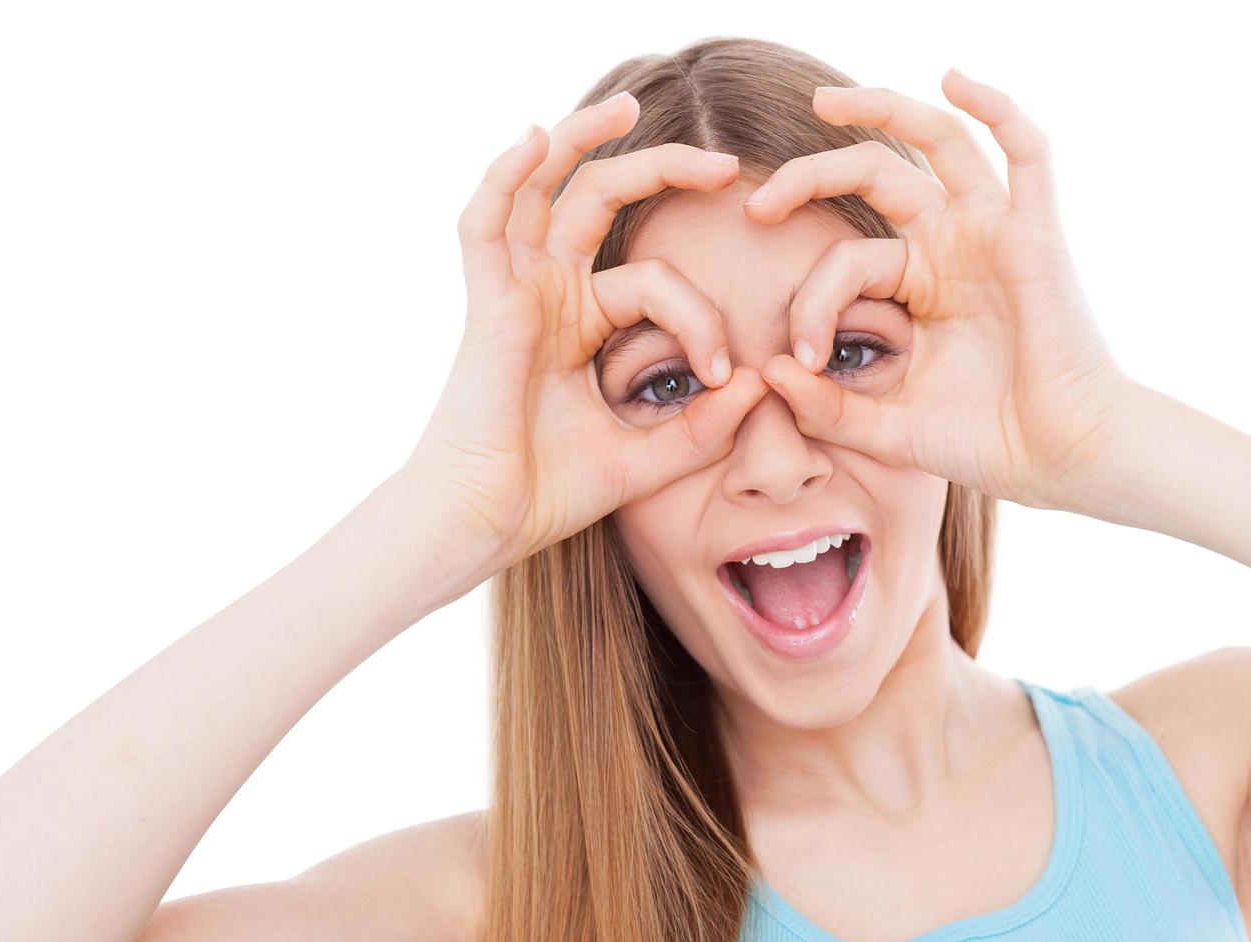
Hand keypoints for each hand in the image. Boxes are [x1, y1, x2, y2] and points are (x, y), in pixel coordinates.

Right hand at [398, 92, 768, 590]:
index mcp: (581, 322)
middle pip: (603, 202)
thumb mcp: (647, 455)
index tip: (728, 376)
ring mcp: (515, 292)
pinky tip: (534, 136)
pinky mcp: (487, 303)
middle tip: (728, 166)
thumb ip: (703, 424)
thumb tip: (766, 382)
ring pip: (545, 190)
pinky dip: (505, 176)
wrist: (484, 526)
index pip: (655, 280)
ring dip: (580, 141)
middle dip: (663, 171)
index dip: (701, 319)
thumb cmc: (547, 493)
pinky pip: (486, 223)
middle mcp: (548, 293)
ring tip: (625, 105)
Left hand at [746, 68, 1136, 510]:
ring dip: (881, 108)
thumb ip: (828, 407)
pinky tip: (953, 77)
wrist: (1063, 461)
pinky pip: (1025, 152)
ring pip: (937, 141)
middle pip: (876, 174)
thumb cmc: (987, 443)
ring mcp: (992, 232)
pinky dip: (995, 108)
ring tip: (822, 103)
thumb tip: (769, 373)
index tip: (796, 355)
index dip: (809, 299)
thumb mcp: (888, 427)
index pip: (845, 258)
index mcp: (918, 285)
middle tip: (758, 201)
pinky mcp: (1035, 232)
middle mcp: (952, 246)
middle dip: (811, 175)